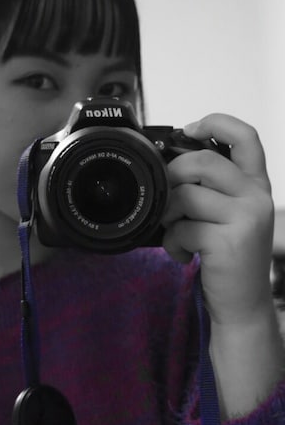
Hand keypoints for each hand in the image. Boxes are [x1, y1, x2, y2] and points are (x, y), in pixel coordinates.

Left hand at [161, 113, 274, 326]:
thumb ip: (211, 189)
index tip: (188, 129)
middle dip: (172, 177)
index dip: (216, 122)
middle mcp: (257, 196)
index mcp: (256, 184)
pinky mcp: (230, 241)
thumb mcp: (228, 215)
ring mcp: (246, 218)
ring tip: (176, 231)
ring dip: (168, 215)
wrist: (243, 303)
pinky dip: (172, 243)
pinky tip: (183, 254)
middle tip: (170, 200)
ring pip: (185, 195)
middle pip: (201, 161)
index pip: (246, 136)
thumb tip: (169, 165)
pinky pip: (182, 228)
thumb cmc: (227, 255)